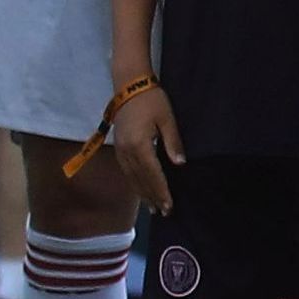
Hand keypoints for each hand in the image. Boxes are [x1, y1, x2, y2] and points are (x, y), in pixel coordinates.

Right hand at [106, 79, 182, 208]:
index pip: (153, 174)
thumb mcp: (167, 119)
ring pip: (132, 178)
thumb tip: (180, 164)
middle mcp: (127, 151)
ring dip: (142, 194)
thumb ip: (173, 142)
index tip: (170, 206)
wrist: (129, 85)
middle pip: (141, 180)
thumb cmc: (152, 100)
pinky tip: (141, 190)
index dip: (162, 191)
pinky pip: (126, 171)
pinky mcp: (118, 147)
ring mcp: (120, 150)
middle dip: (153, 197)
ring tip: (153, 208)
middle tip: (164, 213)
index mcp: (139, 145)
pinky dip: (135, 183)